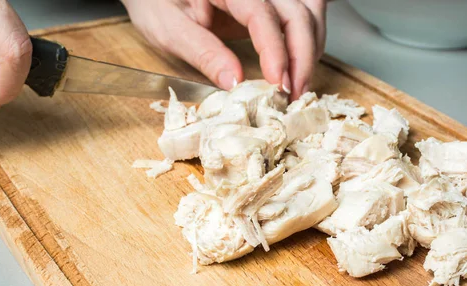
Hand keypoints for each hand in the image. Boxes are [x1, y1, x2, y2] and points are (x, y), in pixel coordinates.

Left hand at [122, 0, 326, 98]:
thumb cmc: (155, 1)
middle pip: (297, 11)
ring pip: (309, 10)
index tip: (278, 84)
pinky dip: (309, 39)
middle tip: (293, 95)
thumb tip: (234, 82)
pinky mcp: (269, 1)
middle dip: (302, 56)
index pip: (261, 13)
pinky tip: (300, 65)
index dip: (275, 50)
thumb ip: (202, 52)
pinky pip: (303, 12)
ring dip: (311, 48)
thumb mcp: (168, 28)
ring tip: (298, 85)